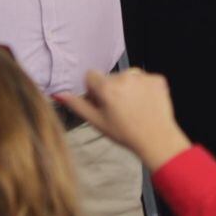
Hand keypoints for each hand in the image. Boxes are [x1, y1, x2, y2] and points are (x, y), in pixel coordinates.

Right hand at [57, 67, 192, 171]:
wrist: (157, 140)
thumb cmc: (125, 134)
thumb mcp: (97, 122)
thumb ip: (78, 105)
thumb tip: (59, 94)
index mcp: (107, 87)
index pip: (91, 76)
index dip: (94, 89)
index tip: (101, 102)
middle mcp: (124, 77)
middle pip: (110, 77)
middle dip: (111, 89)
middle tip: (119, 109)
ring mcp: (143, 77)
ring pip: (128, 76)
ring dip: (128, 87)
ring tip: (134, 107)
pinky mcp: (157, 79)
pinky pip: (145, 79)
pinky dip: (144, 89)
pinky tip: (146, 104)